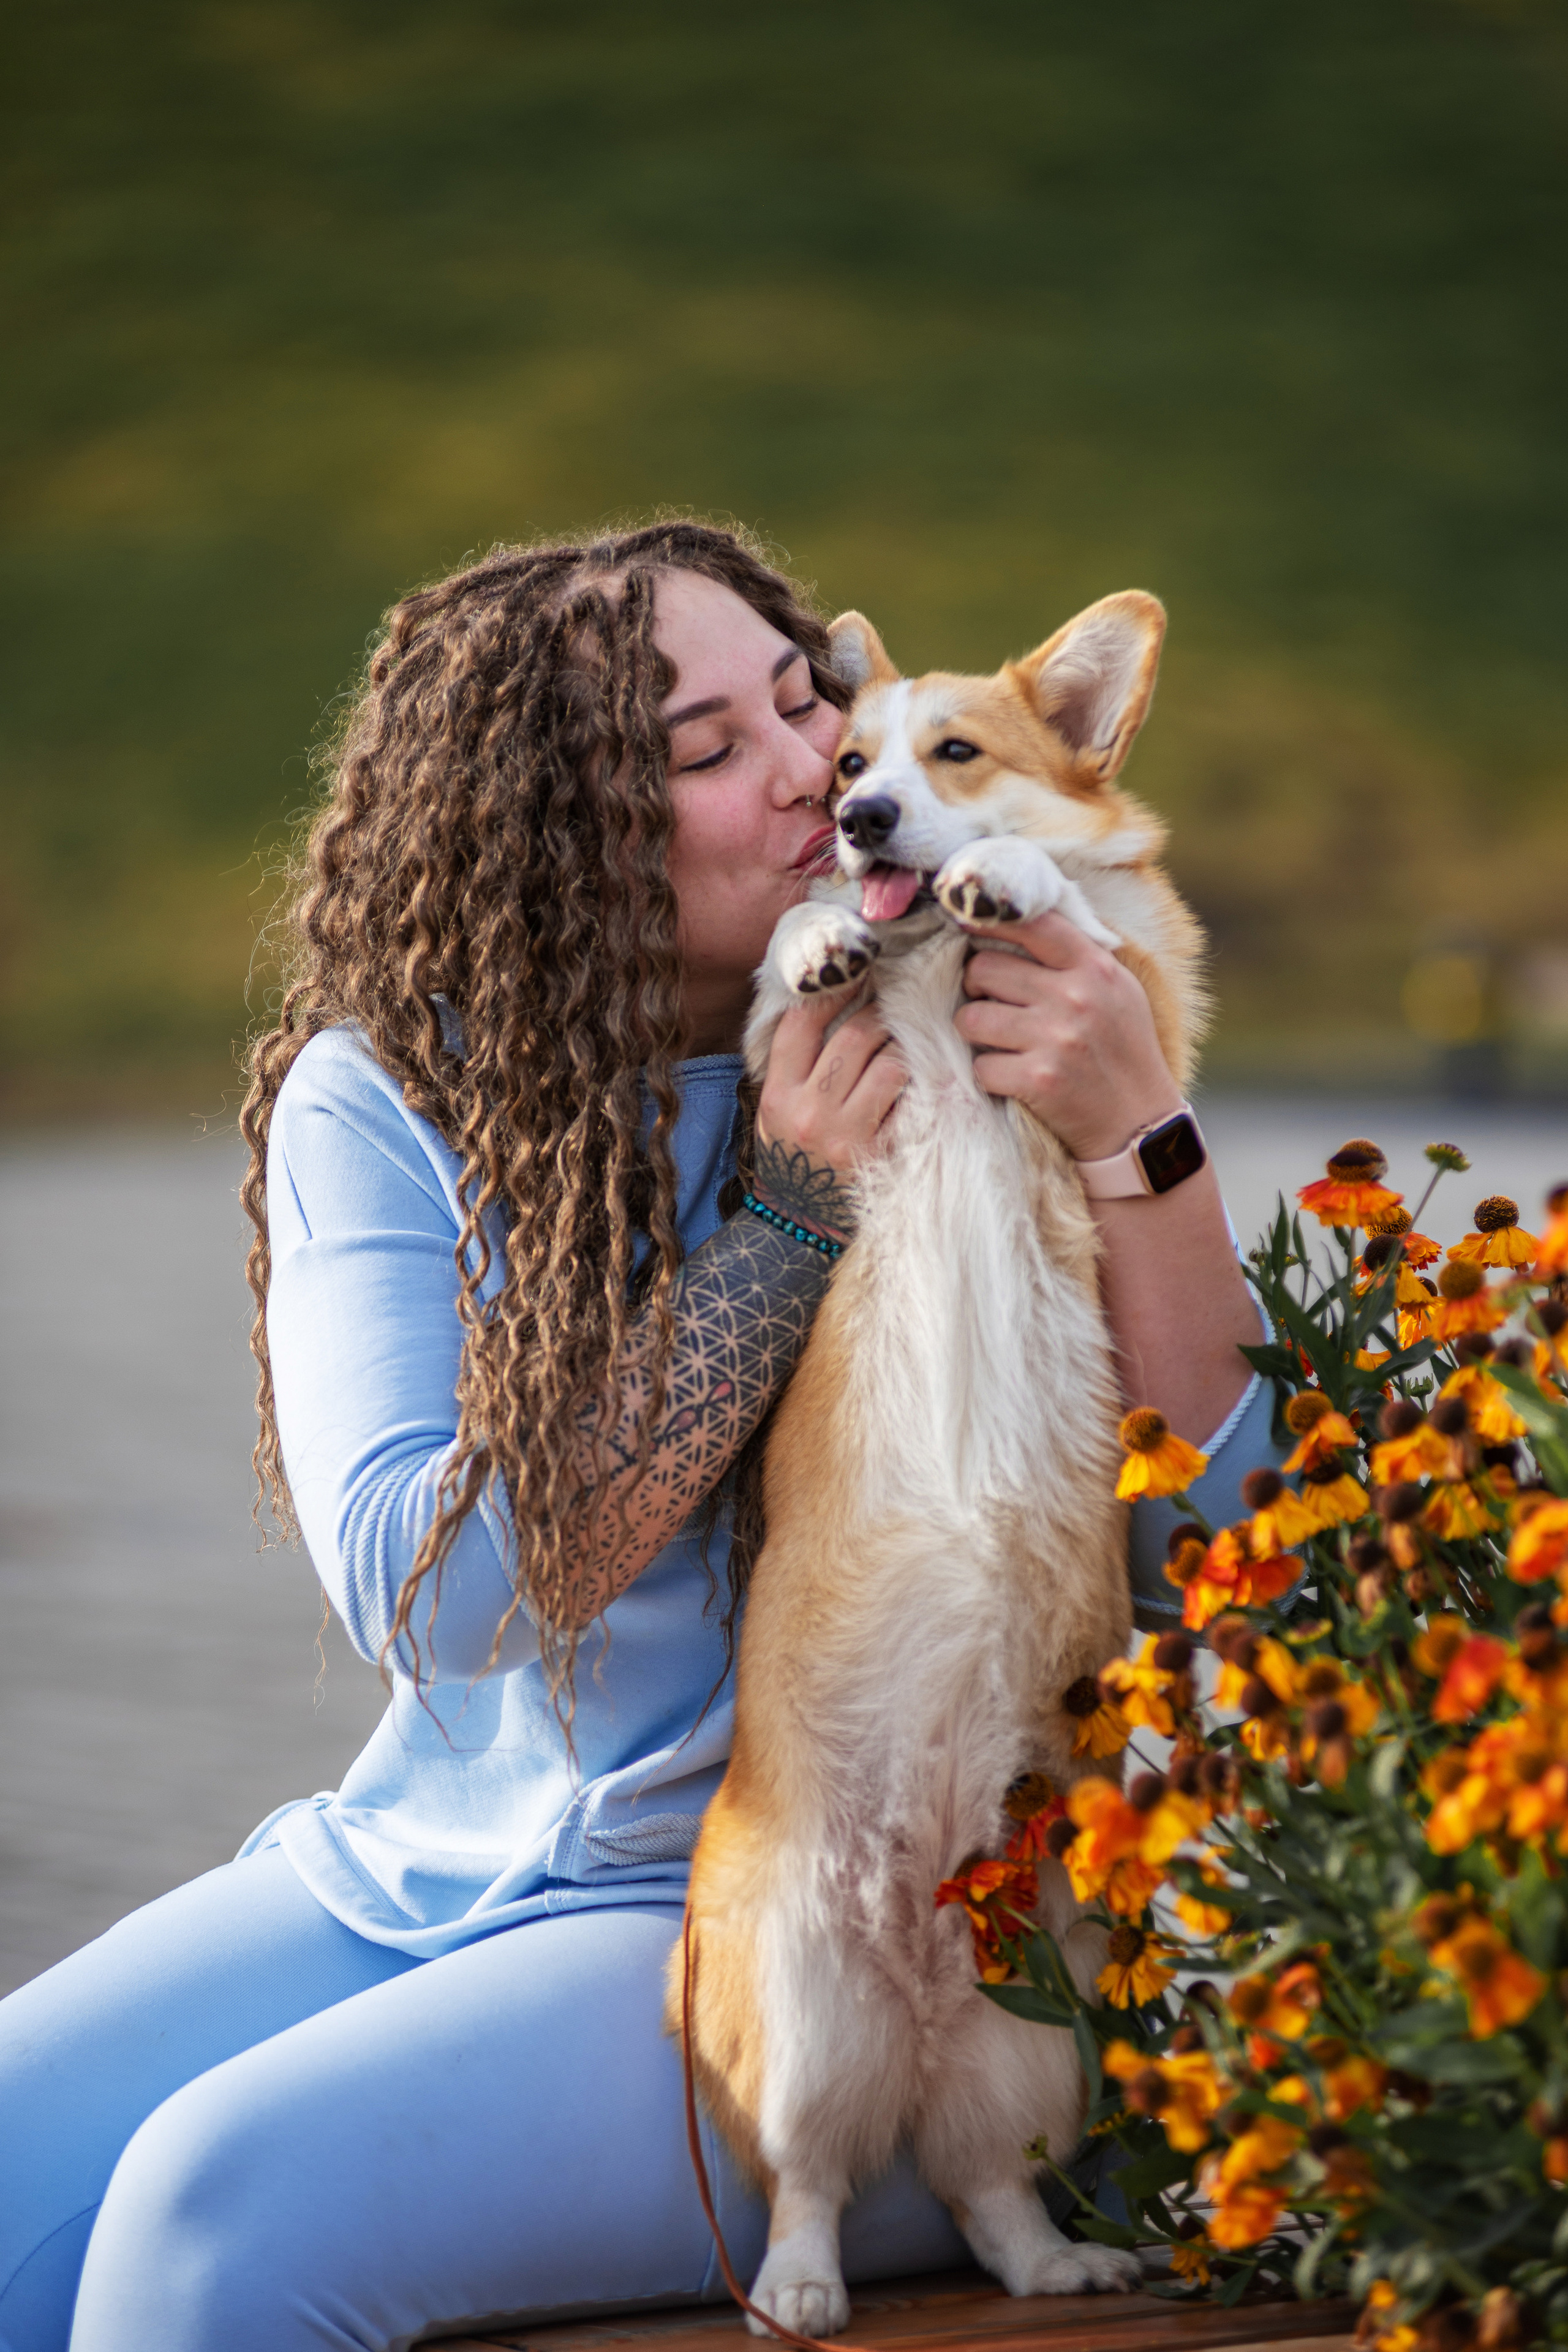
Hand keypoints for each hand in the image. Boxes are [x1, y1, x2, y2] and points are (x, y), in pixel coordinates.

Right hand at [755, 996, 904, 1237]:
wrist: (796, 1222)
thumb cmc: (788, 1155)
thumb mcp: (774, 1109)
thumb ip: (794, 1064)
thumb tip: (825, 1004)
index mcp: (778, 1095)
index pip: (802, 1026)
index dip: (830, 993)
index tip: (851, 979)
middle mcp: (810, 1112)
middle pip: (854, 1038)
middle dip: (877, 1016)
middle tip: (888, 1010)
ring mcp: (847, 1135)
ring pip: (889, 1065)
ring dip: (901, 1048)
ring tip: (901, 1046)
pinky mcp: (878, 1155)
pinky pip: (909, 1103)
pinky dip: (916, 1087)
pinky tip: (916, 1081)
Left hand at [953, 912, 1180, 1161]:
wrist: (1140, 1124)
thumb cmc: (1123, 1051)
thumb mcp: (1117, 991)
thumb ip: (1076, 957)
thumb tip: (1017, 922)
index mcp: (1094, 968)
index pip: (1032, 924)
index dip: (991, 921)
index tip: (970, 925)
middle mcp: (1075, 997)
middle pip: (984, 968)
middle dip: (977, 986)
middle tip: (991, 1001)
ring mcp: (1055, 1039)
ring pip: (971, 1017)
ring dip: (975, 1031)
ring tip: (997, 1040)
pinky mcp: (1038, 1080)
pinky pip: (980, 1066)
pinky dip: (989, 1075)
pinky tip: (1012, 1076)